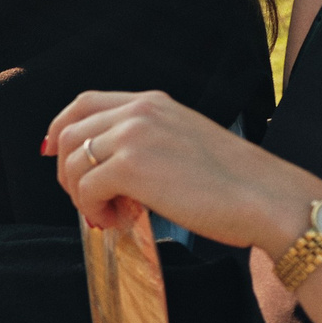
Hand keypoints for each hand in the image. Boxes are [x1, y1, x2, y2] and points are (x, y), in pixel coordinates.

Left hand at [45, 91, 320, 251]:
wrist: (267, 198)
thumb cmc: (237, 184)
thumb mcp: (186, 142)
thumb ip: (149, 143)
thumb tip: (109, 171)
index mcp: (154, 102)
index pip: (85, 102)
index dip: (61, 127)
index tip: (54, 154)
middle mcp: (140, 110)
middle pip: (70, 132)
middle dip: (68, 171)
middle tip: (88, 201)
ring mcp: (134, 135)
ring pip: (72, 161)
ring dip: (80, 194)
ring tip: (107, 213)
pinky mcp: (132, 167)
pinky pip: (86, 188)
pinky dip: (91, 210)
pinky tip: (114, 220)